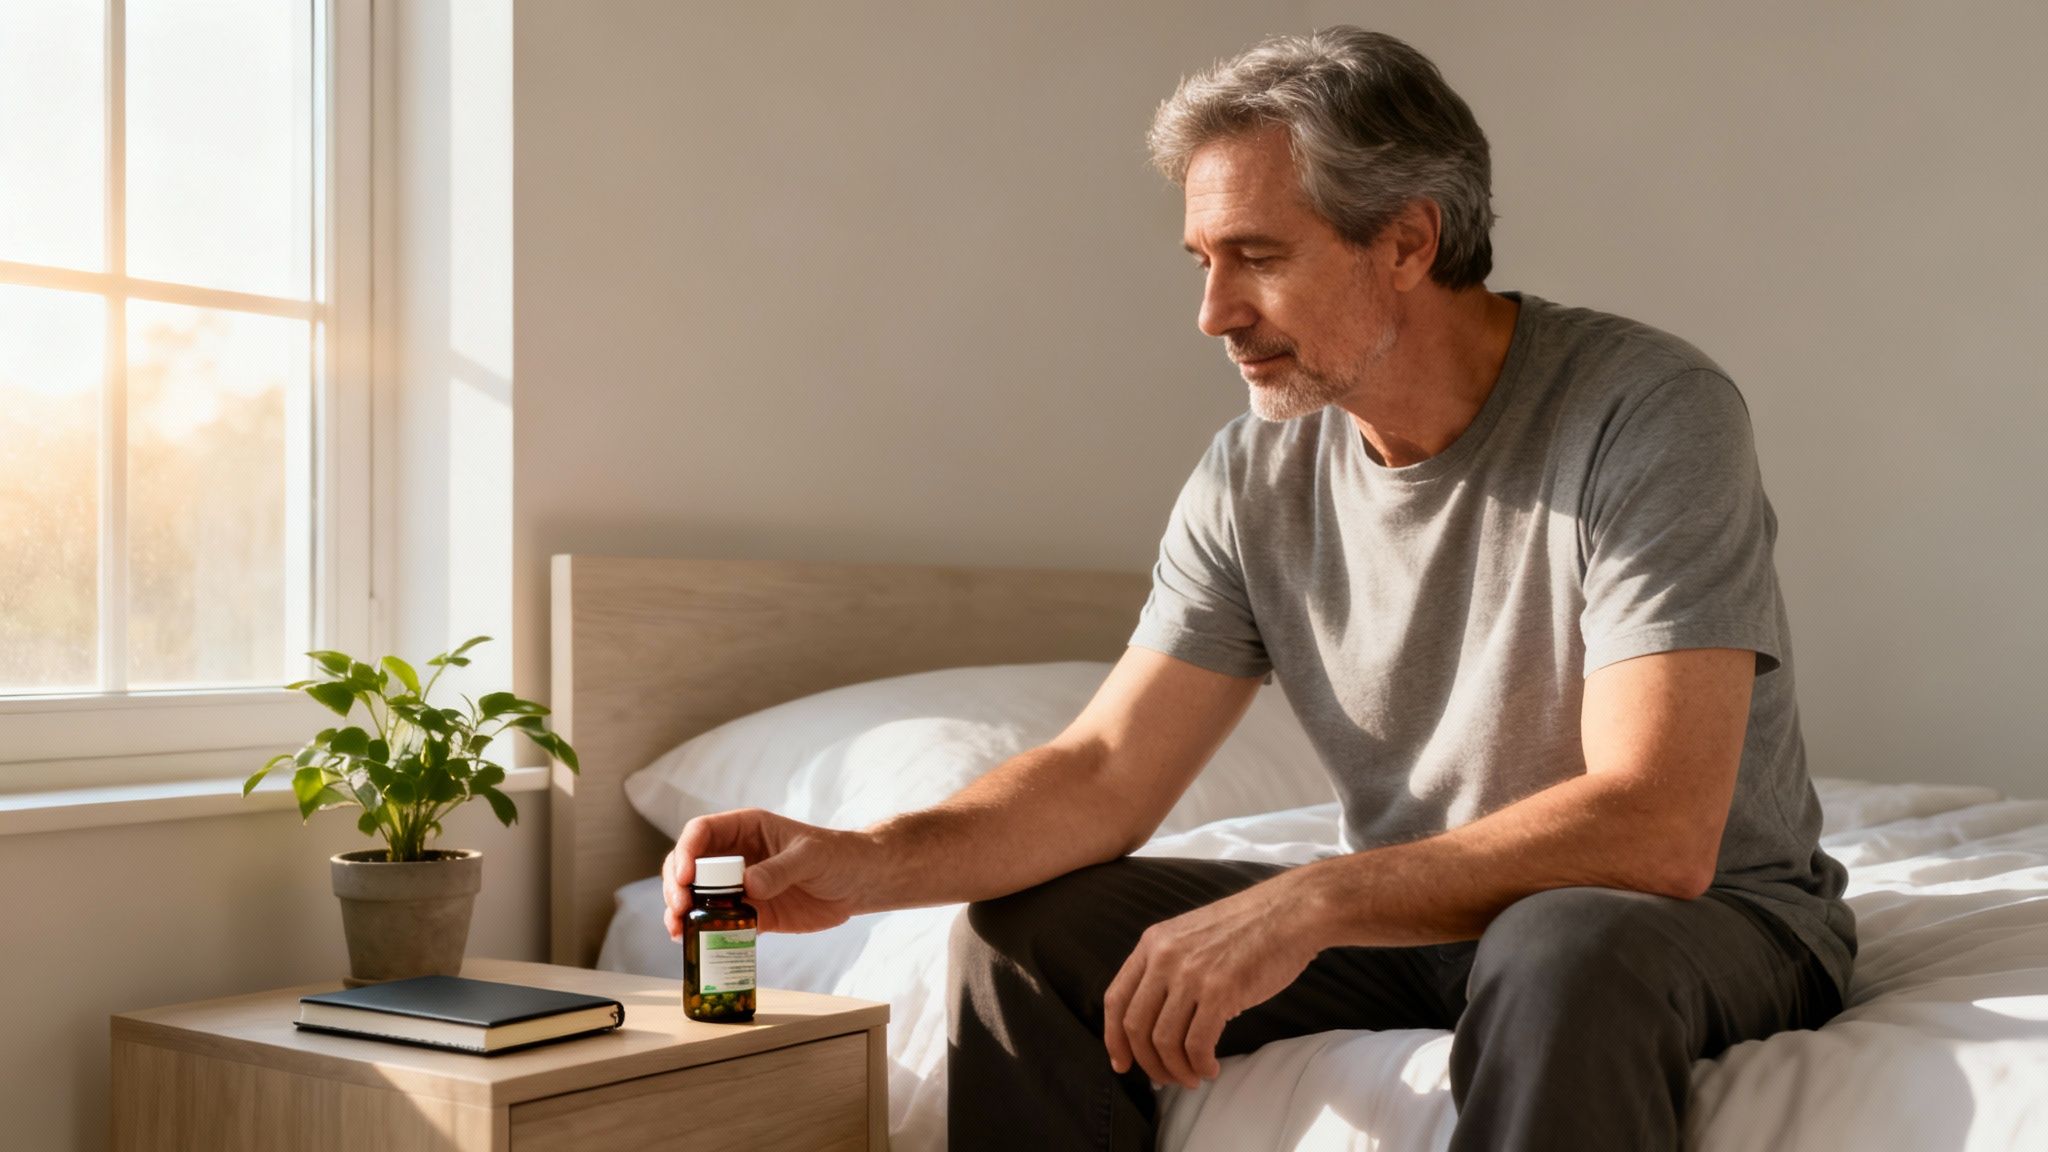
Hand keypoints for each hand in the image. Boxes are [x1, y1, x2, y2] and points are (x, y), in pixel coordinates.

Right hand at [662, 808, 870, 936]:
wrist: (859, 884)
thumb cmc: (837, 857)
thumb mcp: (810, 856)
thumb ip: (780, 869)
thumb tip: (747, 886)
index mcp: (745, 829)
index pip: (702, 832)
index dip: (687, 851)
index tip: (686, 877)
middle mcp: (735, 856)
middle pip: (688, 865)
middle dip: (676, 885)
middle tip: (679, 908)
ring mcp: (738, 886)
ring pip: (695, 896)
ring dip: (680, 912)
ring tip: (678, 930)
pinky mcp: (749, 914)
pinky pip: (716, 922)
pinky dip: (700, 932)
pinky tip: (691, 942)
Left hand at [1102, 877, 1318, 1089]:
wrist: (1290, 912)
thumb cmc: (1247, 928)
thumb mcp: (1190, 935)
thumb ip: (1169, 968)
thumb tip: (1158, 1021)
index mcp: (1152, 943)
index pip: (1116, 999)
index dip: (1113, 1038)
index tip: (1122, 1063)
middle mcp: (1165, 958)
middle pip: (1136, 1026)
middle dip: (1147, 1062)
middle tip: (1165, 1079)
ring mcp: (1191, 974)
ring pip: (1164, 1040)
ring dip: (1176, 1069)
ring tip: (1193, 1077)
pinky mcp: (1220, 991)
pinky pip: (1197, 1044)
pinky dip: (1200, 1065)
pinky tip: (1211, 1068)